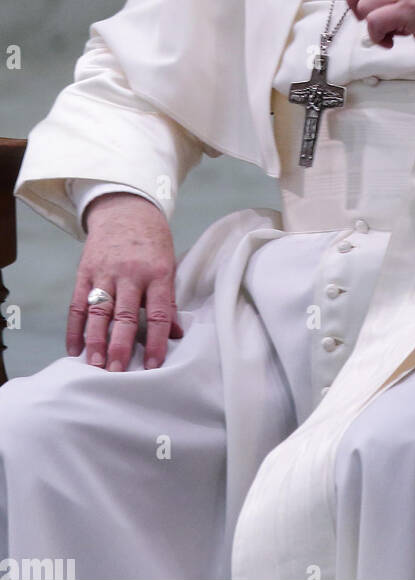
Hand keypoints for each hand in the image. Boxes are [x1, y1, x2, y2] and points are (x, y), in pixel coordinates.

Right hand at [68, 193, 183, 370]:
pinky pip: (77, 303)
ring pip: (98, 311)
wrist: (126, 208)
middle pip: (124, 314)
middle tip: (116, 371)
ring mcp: (105, 271)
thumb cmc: (152, 242)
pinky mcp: (85, 271)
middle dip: (120, 344)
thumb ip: (168, 300)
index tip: (151, 365)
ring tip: (94, 364)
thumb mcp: (169, 265)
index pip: (159, 311)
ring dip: (95, 340)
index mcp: (158, 272)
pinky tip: (74, 348)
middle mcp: (131, 273)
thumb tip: (174, 334)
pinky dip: (74, 327)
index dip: (155, 340)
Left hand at [346, 0, 414, 74]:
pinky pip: (373, 22)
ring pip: (364, 8)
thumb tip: (357, 0)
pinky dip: (378, 36)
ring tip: (398, 31)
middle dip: (369, 15)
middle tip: (392, 25)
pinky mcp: (408, 6)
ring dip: (376, 27)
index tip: (363, 12)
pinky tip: (395, 40)